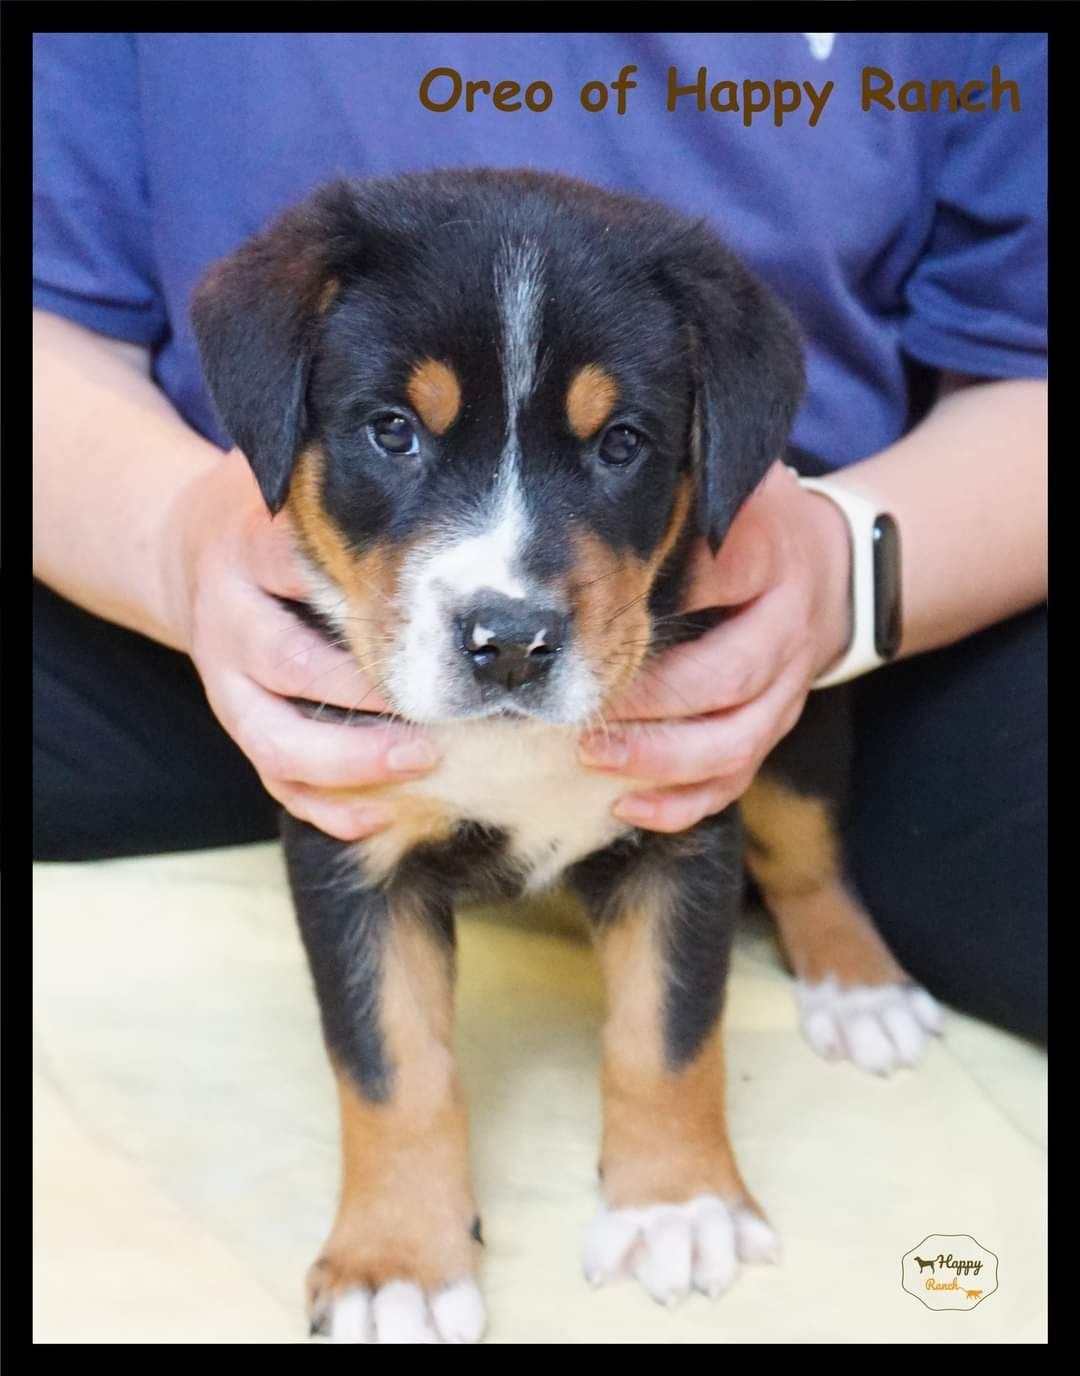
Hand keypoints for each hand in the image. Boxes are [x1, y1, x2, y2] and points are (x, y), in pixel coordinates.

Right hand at [167, 450, 437, 839]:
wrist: (183, 552)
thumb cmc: (268, 514)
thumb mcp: (289, 471)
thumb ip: (343, 467)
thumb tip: (435, 428)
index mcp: (249, 545)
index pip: (298, 564)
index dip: (363, 590)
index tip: (434, 610)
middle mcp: (230, 616)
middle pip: (290, 664)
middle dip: (366, 693)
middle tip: (444, 705)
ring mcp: (225, 678)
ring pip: (273, 737)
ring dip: (349, 761)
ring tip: (422, 762)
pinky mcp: (232, 720)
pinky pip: (270, 779)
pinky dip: (323, 806)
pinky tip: (382, 812)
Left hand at [577, 461, 851, 831]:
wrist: (831, 566)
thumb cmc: (751, 524)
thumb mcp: (730, 485)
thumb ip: (679, 484)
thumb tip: (593, 473)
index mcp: (770, 556)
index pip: (723, 575)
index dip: (666, 598)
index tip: (597, 611)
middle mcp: (786, 628)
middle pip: (727, 678)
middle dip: (652, 702)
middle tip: (581, 708)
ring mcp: (786, 688)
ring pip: (735, 742)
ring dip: (662, 759)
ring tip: (593, 758)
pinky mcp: (774, 727)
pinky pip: (735, 780)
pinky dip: (683, 803)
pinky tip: (627, 806)